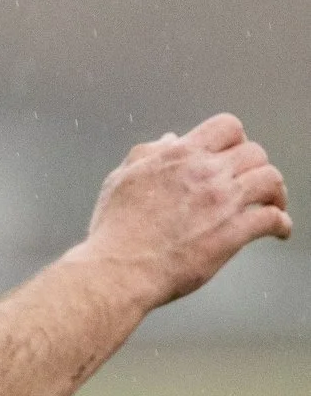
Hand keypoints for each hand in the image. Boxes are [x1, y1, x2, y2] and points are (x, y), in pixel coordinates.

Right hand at [78, 114, 290, 306]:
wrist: (120, 268)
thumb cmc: (115, 228)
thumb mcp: (121, 179)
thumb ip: (147, 154)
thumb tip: (169, 140)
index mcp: (179, 156)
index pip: (227, 127)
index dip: (235, 140)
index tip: (233, 156)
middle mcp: (206, 173)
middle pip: (255, 152)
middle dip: (256, 167)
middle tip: (252, 183)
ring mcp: (223, 202)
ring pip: (271, 180)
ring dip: (275, 192)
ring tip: (272, 204)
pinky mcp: (234, 233)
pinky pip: (272, 219)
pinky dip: (281, 224)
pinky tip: (277, 231)